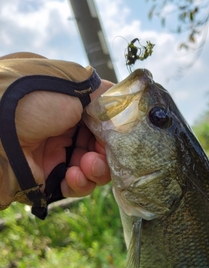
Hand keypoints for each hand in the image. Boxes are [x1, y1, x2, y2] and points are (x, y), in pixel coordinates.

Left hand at [15, 80, 112, 198]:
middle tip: (106, 155)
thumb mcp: (69, 82)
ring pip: (91, 168)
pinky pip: (74, 185)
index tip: (122, 136)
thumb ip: (101, 92)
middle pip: (100, 146)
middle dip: (108, 153)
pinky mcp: (46, 178)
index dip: (114, 129)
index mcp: (64, 102)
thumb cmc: (25, 99)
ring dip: (97, 170)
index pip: (101, 119)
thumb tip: (123, 104)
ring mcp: (52, 154)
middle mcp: (59, 127)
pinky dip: (81, 183)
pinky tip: (75, 176)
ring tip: (89, 166)